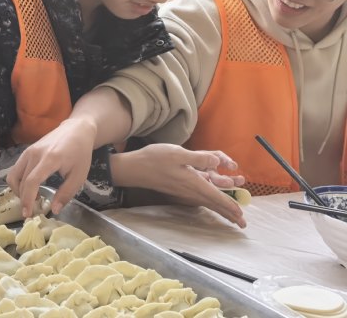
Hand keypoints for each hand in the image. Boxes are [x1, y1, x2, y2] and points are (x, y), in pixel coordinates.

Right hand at [7, 119, 97, 217]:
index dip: (27, 200)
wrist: (76, 130)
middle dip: (23, 199)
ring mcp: (28, 151)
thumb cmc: (80, 153)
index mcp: (50, 159)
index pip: (31, 182)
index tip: (28, 214)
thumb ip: (66, 193)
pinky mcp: (27, 151)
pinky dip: (19, 182)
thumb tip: (54, 210)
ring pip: (13, 175)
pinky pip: (16, 169)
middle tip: (32, 211)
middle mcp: (35, 154)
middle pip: (20, 181)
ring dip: (18, 190)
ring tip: (31, 199)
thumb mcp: (79, 176)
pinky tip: (31, 188)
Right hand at [111, 144, 246, 227]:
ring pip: (208, 202)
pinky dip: (211, 202)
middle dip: (229, 214)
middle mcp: (190, 190)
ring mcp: (184, 191)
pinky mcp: (179, 189)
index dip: (230, 205)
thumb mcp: (177, 153)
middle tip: (242, 225)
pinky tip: (212, 202)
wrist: (135, 169)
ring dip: (222, 209)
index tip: (241, 215)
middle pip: (214, 204)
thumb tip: (218, 161)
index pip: (216, 197)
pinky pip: (200, 199)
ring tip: (233, 217)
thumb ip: (199, 157)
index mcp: (193, 182)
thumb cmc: (154, 159)